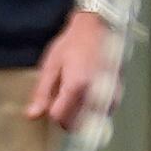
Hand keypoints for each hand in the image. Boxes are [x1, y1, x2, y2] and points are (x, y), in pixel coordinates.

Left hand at [33, 3, 120, 126]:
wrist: (99, 26)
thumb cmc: (73, 42)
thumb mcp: (51, 64)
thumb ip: (42, 92)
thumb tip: (33, 115)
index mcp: (75, 86)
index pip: (60, 117)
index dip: (51, 113)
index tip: (51, 103)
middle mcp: (94, 93)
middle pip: (76, 123)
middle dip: (66, 118)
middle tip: (62, 102)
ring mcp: (108, 93)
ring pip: (91, 120)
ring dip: (81, 116)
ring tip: (77, 99)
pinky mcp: (117, 91)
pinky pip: (105, 112)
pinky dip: (96, 111)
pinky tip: (90, 97)